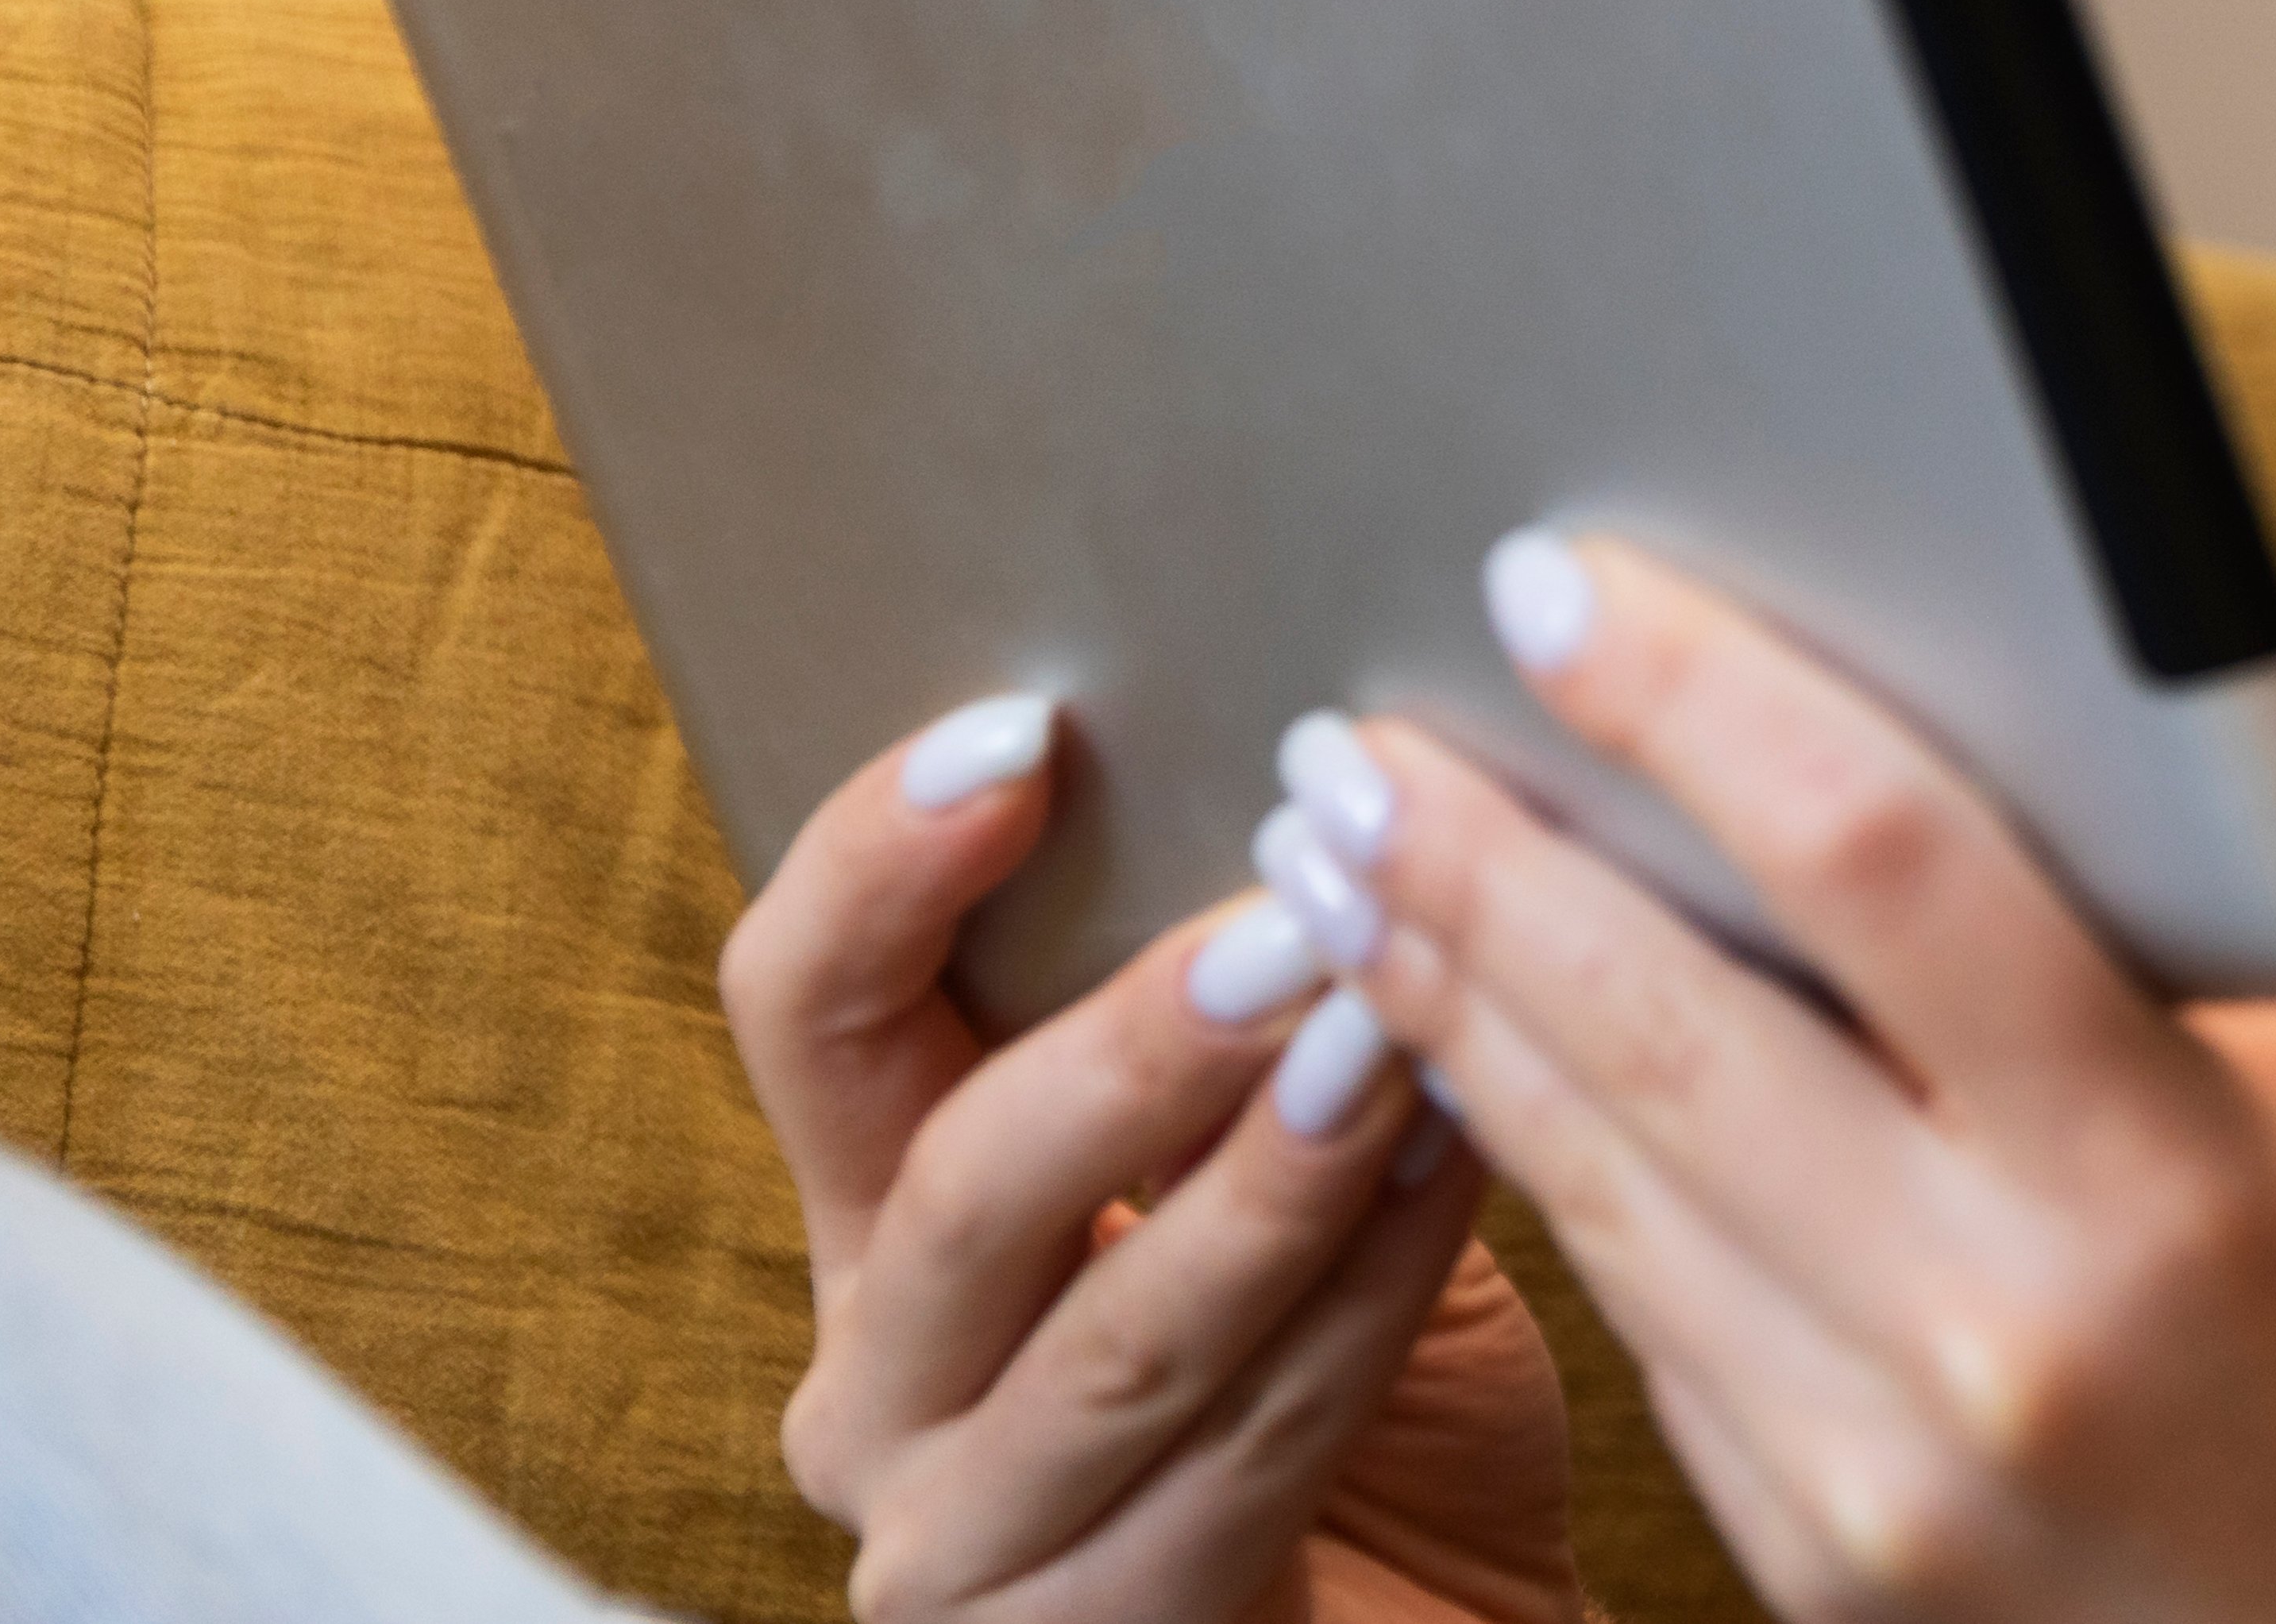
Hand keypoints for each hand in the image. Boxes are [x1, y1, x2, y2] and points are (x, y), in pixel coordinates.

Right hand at [719, 698, 1579, 1623]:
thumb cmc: (1359, 1363)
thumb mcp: (1294, 1149)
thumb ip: (1271, 999)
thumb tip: (1369, 764)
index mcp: (890, 1215)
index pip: (810, 1013)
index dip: (880, 867)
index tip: (1021, 733)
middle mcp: (883, 1382)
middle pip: (953, 1186)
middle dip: (1131, 1046)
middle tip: (1290, 918)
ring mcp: (961, 1544)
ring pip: (1111, 1342)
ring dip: (1269, 1181)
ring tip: (1398, 1041)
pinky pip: (1238, 1463)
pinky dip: (1367, 1309)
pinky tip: (1466, 1182)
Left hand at [1292, 534, 2275, 1623]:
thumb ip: (2116, 955)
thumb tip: (1869, 770)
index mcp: (2162, 1176)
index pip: (1876, 863)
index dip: (1696, 702)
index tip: (1559, 588)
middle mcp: (1994, 1334)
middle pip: (1666, 1026)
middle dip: (1482, 862)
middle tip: (1359, 736)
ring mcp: (1880, 1480)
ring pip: (1608, 1181)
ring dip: (1461, 1009)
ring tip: (1359, 874)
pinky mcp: (1821, 1571)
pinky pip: (1656, 1323)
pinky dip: (1557, 1172)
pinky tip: (1483, 1062)